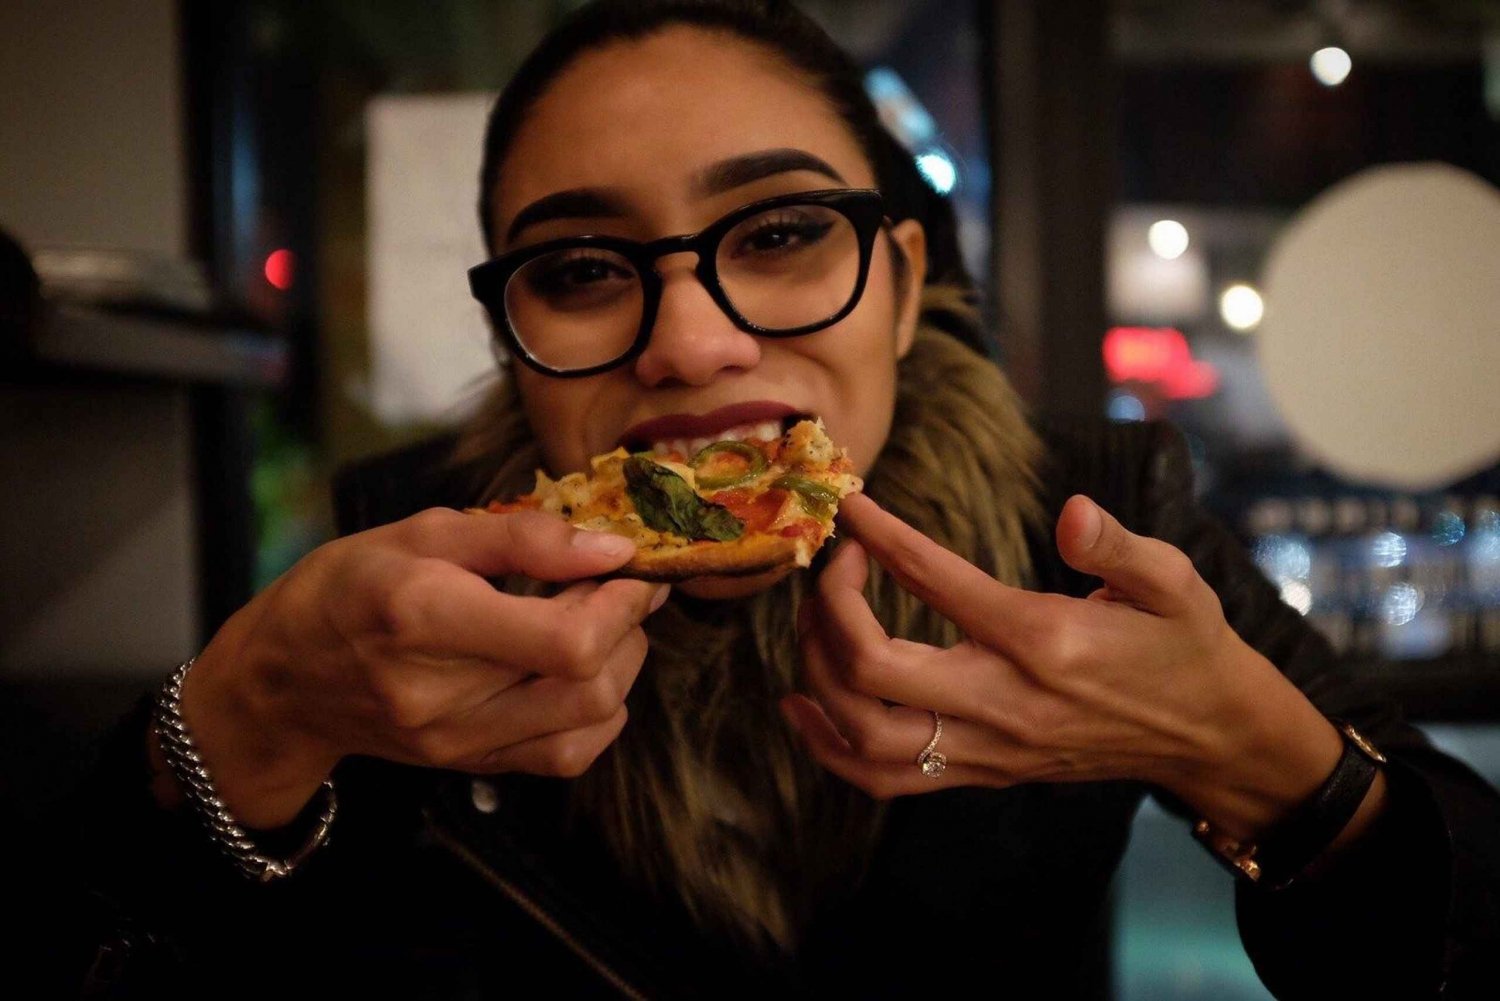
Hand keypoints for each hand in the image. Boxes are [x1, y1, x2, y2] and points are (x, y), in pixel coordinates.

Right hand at [175, 509, 666, 827]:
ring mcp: (456, 742)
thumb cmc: (352, 586)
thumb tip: (614, 548)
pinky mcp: (469, 766)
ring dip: (622, 666)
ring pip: (591, 721)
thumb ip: (525, 537)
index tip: (627, 566)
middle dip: (629, 626)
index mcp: (426, 617)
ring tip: (603, 622)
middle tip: (617, 585)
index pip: (567, 640)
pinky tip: (583, 670)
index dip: (621, 602)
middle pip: (590, 682)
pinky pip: (567, 754)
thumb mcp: (425, 531)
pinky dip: (600, 710)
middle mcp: (442, 694)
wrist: (284, 678)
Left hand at [785, 493, 1343, 838]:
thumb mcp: (1174, 581)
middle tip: (836, 563)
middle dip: (830, 608)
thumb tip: (1072, 512)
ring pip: (865, 735)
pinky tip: (802, 704)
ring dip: (818, 674)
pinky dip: (828, 747)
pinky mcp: (981, 774)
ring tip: (812, 620)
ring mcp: (987, 749)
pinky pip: (882, 779)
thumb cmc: (1183, 645)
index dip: (882, 537)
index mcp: (1044, 641)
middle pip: (874, 670)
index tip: (853, 505)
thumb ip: (1118, 545)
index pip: (935, 582)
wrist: (1207, 735)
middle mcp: (1005, 703)